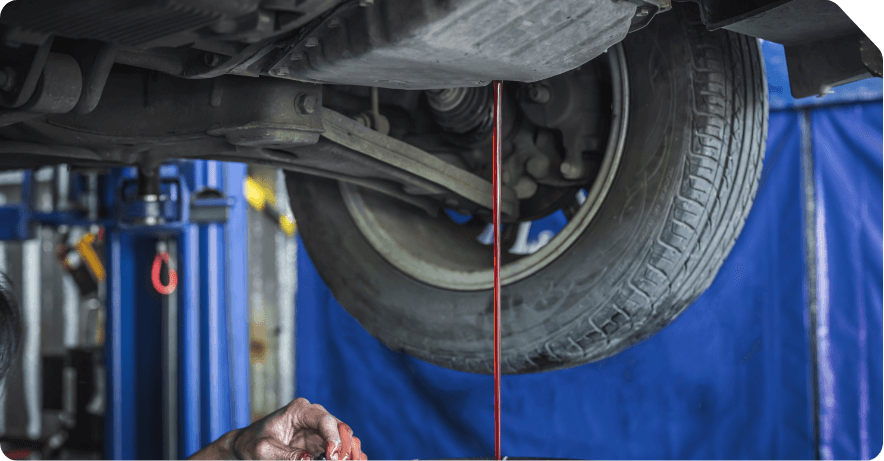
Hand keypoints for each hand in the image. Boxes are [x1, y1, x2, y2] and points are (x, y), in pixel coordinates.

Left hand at [189, 398, 366, 460]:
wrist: (246, 446)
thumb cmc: (252, 444)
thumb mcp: (264, 451)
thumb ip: (286, 455)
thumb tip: (309, 459)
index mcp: (300, 410)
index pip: (324, 420)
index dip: (333, 437)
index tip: (333, 456)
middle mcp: (314, 417)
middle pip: (339, 428)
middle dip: (345, 446)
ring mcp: (319, 430)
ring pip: (344, 439)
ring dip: (350, 452)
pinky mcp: (320, 443)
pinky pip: (339, 448)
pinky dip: (347, 455)